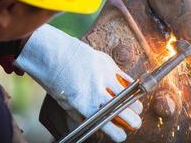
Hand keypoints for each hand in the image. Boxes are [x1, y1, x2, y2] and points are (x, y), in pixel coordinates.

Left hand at [14, 24, 142, 141]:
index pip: (108, 126)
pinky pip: (125, 77)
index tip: (121, 136)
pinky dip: (131, 86)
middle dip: (134, 122)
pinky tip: (132, 90)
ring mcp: (105, 77)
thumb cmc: (57, 80)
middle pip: (124, 111)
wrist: (54, 55)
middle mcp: (97, 93)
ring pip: (129, 95)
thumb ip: (81, 114)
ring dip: (136, 105)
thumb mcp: (65, 103)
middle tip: (136, 123)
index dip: (118, 135)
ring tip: (137, 108)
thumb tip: (93, 122)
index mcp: (85, 106)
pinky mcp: (108, 64)